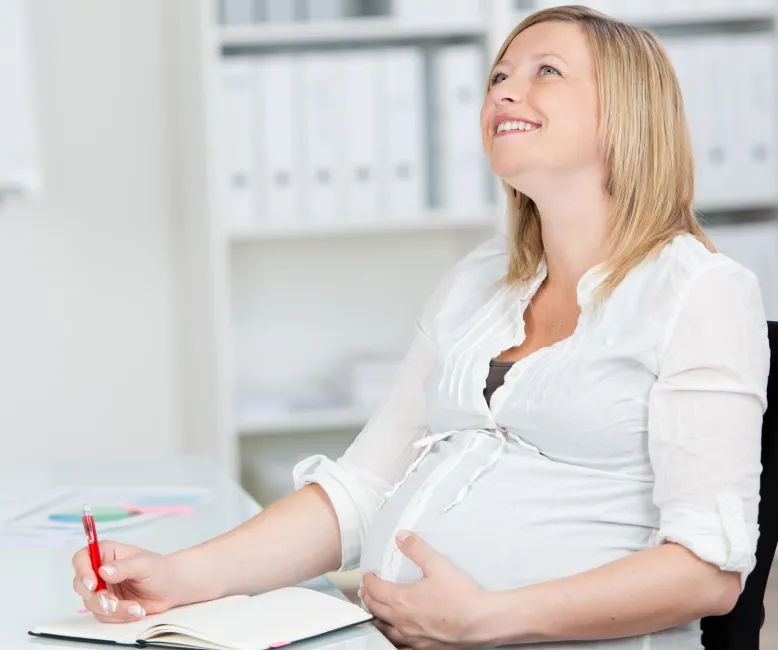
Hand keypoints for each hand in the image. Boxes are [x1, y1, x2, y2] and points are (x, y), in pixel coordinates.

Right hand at [72, 540, 181, 622]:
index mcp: (106, 553)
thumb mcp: (144, 564)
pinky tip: (136, 611)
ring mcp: (102, 589)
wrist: (170, 588)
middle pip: (81, 585)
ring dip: (113, 609)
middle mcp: (100, 571)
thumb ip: (124, 567)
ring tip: (135, 608)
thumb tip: (103, 571)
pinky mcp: (107, 606)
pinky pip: (103, 615)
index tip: (92, 584)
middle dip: (97, 597)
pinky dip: (119, 616)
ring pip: (92, 603)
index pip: (82, 559)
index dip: (82, 571)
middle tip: (114, 603)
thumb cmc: (159, 569)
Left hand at [360, 531, 489, 649]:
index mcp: (402, 599)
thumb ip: (417, 549)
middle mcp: (403, 620)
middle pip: (376, 608)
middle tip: (366, 591)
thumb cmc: (461, 597)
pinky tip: (395, 635)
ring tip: (375, 612)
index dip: (369, 580)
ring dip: (377, 618)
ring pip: (385, 629)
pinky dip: (392, 636)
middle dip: (369, 597)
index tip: (368, 576)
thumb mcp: (437, 565)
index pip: (376, 589)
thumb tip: (402, 537)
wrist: (479, 621)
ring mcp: (412, 636)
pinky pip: (400, 644)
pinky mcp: (423, 646)